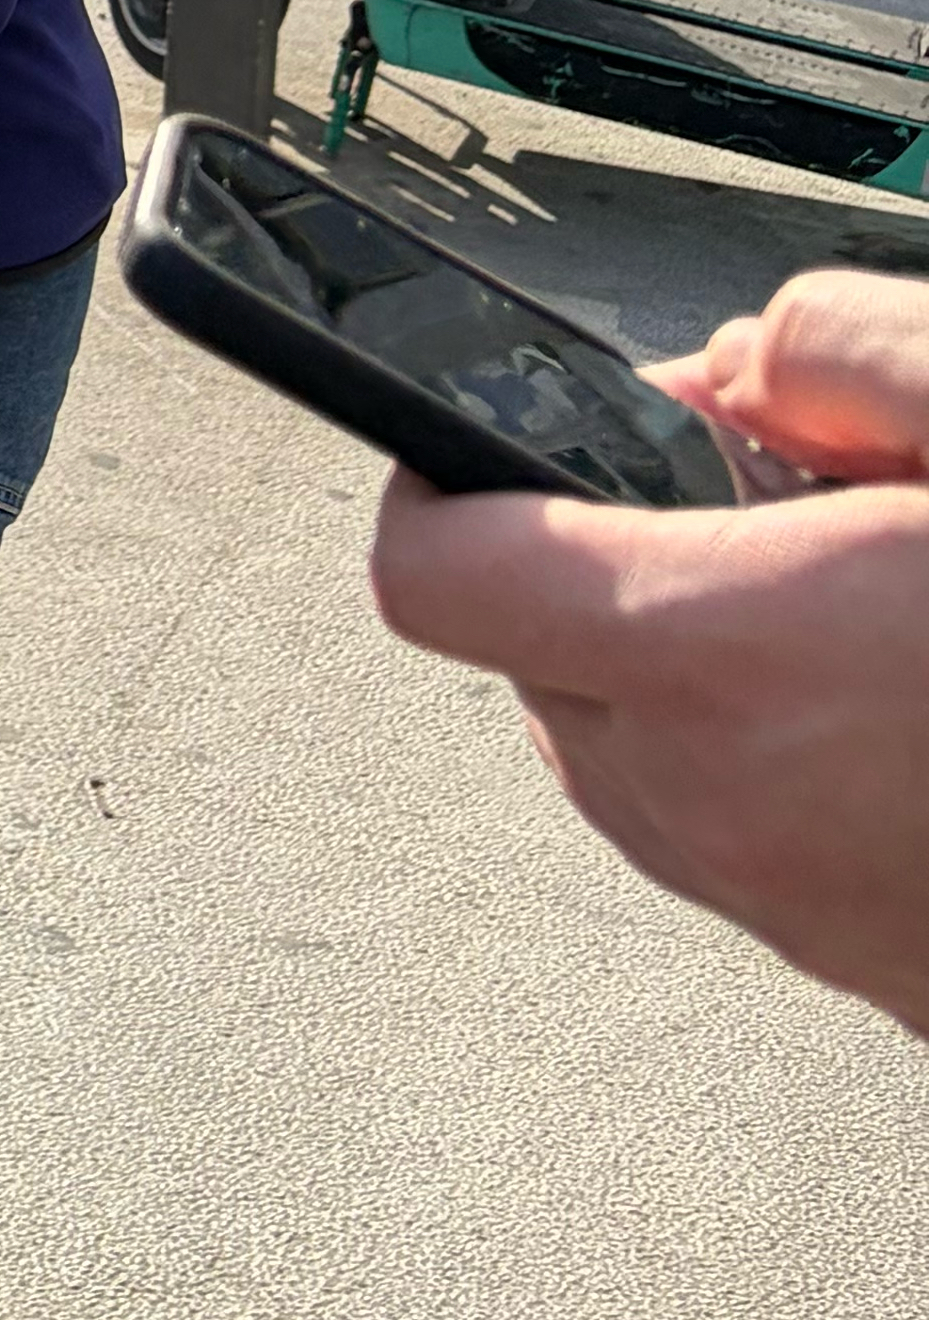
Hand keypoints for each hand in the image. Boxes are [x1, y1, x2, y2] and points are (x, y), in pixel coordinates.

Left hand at [370, 272, 928, 1033]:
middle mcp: (721, 797)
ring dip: (699, 659)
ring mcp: (783, 902)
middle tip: (772, 500)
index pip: (438, 572)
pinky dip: (777, 754)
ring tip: (865, 606)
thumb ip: (855, 352)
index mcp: (734, 652)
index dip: (441, 479)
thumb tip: (752, 370)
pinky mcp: (854, 968)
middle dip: (617, 552)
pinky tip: (909, 705)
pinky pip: (733, 831)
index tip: (489, 433)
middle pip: (532, 654)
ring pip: (630, 748)